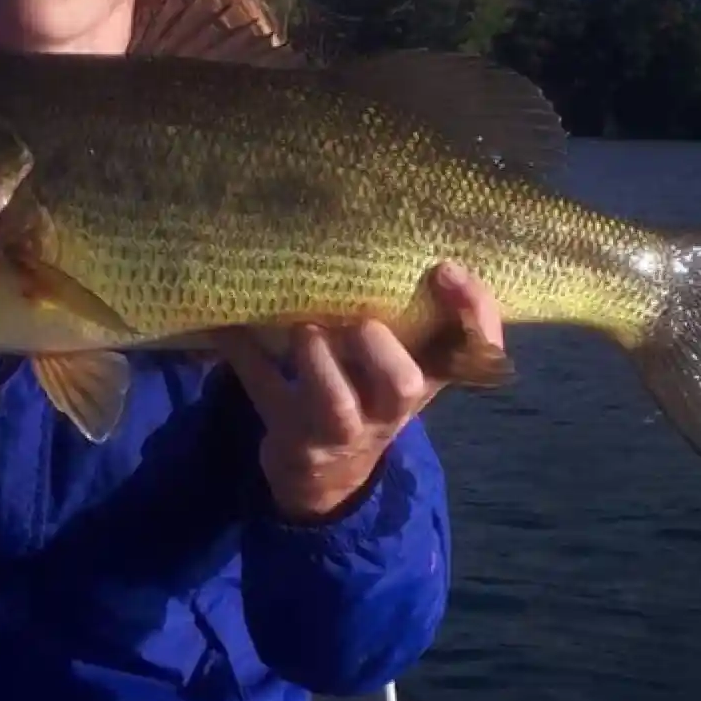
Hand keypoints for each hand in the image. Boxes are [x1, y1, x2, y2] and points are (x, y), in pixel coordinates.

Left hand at [218, 261, 504, 523]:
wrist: (328, 472)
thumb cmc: (369, 393)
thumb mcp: (403, 363)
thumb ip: (414, 314)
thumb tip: (394, 228)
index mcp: (425, 380)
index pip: (473, 352)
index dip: (470, 315)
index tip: (444, 268)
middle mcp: (387, 409)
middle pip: (402, 385)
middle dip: (379, 347)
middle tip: (358, 320)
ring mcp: (338, 428)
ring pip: (334, 402)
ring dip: (317, 360)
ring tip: (302, 327)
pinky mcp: (290, 433)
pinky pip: (265, 392)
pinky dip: (245, 355)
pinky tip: (228, 323)